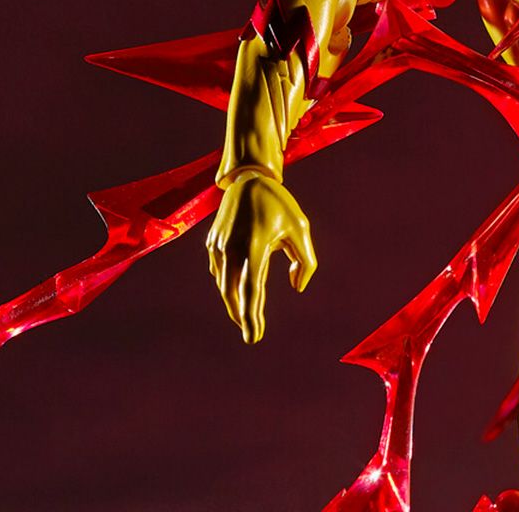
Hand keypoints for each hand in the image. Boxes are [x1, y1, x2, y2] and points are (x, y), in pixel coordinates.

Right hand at [205, 171, 317, 342]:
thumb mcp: (301, 228)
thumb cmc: (280, 205)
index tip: (254, 338)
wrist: (249, 180)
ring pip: (224, 285)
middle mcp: (232, 249)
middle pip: (233, 294)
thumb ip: (306, 260)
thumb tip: (297, 286)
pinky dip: (228, 284)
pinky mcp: (212, 243)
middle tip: (253, 333)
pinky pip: (219, 271)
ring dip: (234, 303)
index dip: (252, 318)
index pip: (251, 291)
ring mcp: (218, 247)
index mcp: (254, 246)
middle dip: (242, 316)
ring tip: (247, 316)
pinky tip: (237, 290)